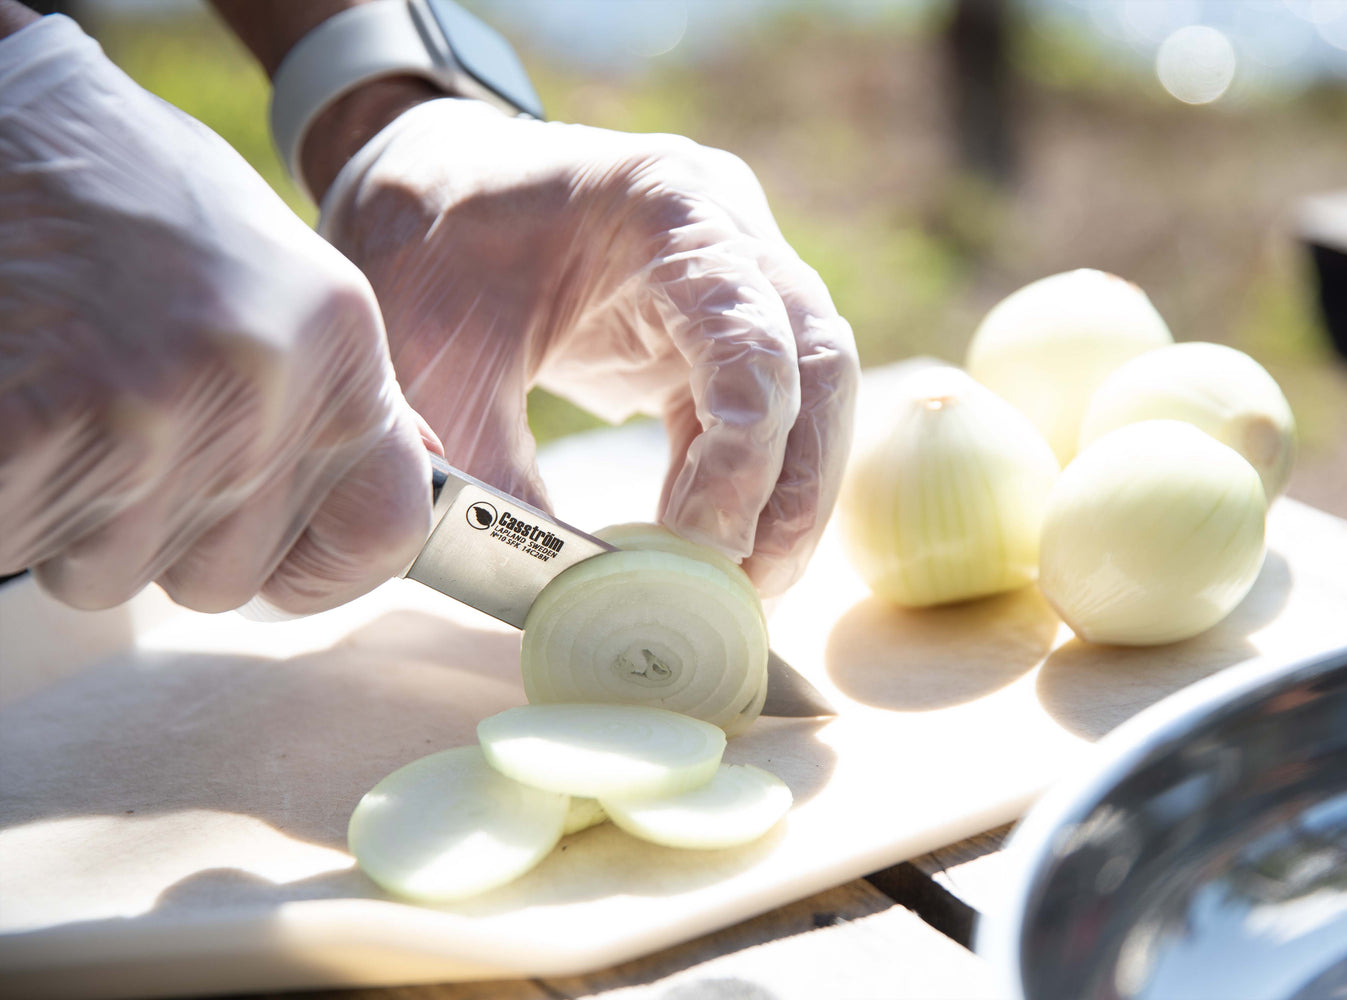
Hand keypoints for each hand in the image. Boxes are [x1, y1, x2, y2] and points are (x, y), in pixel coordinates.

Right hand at [0, 17, 433, 613]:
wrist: (4, 115)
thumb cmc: (129, 192)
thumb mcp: (275, 275)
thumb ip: (332, 387)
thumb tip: (409, 469)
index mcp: (342, 341)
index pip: (384, 530)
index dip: (323, 566)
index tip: (283, 562)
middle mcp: (268, 382)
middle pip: (226, 576)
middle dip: (165, 535)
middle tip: (119, 432)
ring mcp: (156, 407)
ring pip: (114, 574)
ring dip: (72, 516)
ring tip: (63, 397)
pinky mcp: (45, 421)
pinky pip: (22, 536)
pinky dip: (6, 498)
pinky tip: (15, 410)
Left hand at [318, 99, 858, 595]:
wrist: (431, 189)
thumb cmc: (427, 253)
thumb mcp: (435, 363)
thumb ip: (493, 474)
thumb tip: (562, 598)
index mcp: (663, 205)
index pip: (751, 326)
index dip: (747, 442)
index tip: (703, 538)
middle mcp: (728, 228)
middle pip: (819, 361)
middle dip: (795, 488)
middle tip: (752, 589)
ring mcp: (741, 271)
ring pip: (818, 390)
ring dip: (791, 495)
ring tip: (743, 586)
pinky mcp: (726, 325)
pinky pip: (774, 407)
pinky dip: (754, 482)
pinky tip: (712, 545)